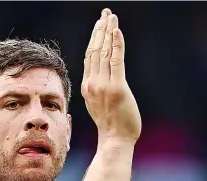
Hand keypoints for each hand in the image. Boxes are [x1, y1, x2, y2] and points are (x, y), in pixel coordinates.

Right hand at [81, 8, 141, 143]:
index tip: (100, 23)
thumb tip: (99, 81)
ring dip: (108, 31)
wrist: (115, 141)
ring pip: (104, 52)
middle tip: (106, 13)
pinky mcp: (117, 88)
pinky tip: (117, 31)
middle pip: (95, 50)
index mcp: (88, 87)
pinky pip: (116, 61)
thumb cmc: (112, 126)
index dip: (94, 38)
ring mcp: (104, 86)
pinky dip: (117, 44)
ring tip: (112, 17)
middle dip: (100, 29)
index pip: (90, 57)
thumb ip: (98, 90)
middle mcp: (93, 84)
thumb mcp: (99, 105)